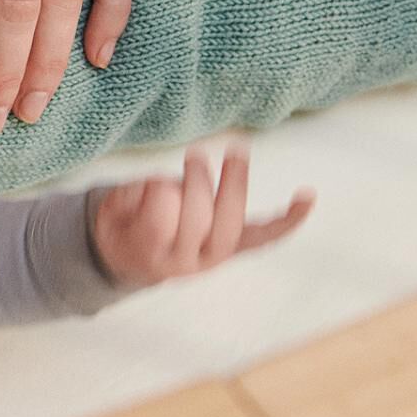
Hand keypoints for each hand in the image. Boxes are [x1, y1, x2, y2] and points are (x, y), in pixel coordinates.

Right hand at [91, 143, 315, 289]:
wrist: (134, 261)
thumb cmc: (123, 227)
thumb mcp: (109, 213)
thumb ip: (126, 198)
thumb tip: (157, 185)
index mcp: (148, 252)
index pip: (160, 221)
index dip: (158, 193)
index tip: (153, 181)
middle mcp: (186, 262)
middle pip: (198, 222)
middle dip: (198, 185)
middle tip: (194, 157)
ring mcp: (215, 257)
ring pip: (230, 226)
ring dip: (234, 186)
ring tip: (233, 153)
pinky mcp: (236, 249)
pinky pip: (265, 236)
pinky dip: (288, 218)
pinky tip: (307, 196)